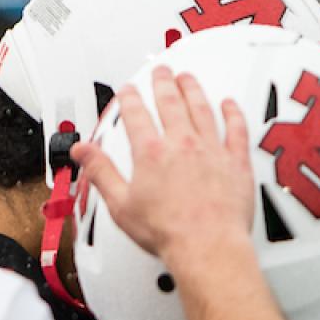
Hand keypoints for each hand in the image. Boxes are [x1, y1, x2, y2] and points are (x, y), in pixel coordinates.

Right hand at [72, 65, 252, 264]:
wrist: (208, 248)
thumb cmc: (169, 232)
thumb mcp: (121, 205)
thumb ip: (101, 172)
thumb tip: (83, 152)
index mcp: (151, 153)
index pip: (136, 114)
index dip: (130, 98)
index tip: (129, 90)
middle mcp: (182, 145)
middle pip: (170, 102)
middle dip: (163, 82)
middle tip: (161, 70)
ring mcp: (211, 152)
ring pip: (202, 110)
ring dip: (194, 90)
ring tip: (188, 78)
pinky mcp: (236, 164)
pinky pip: (236, 131)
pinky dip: (233, 114)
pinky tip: (230, 104)